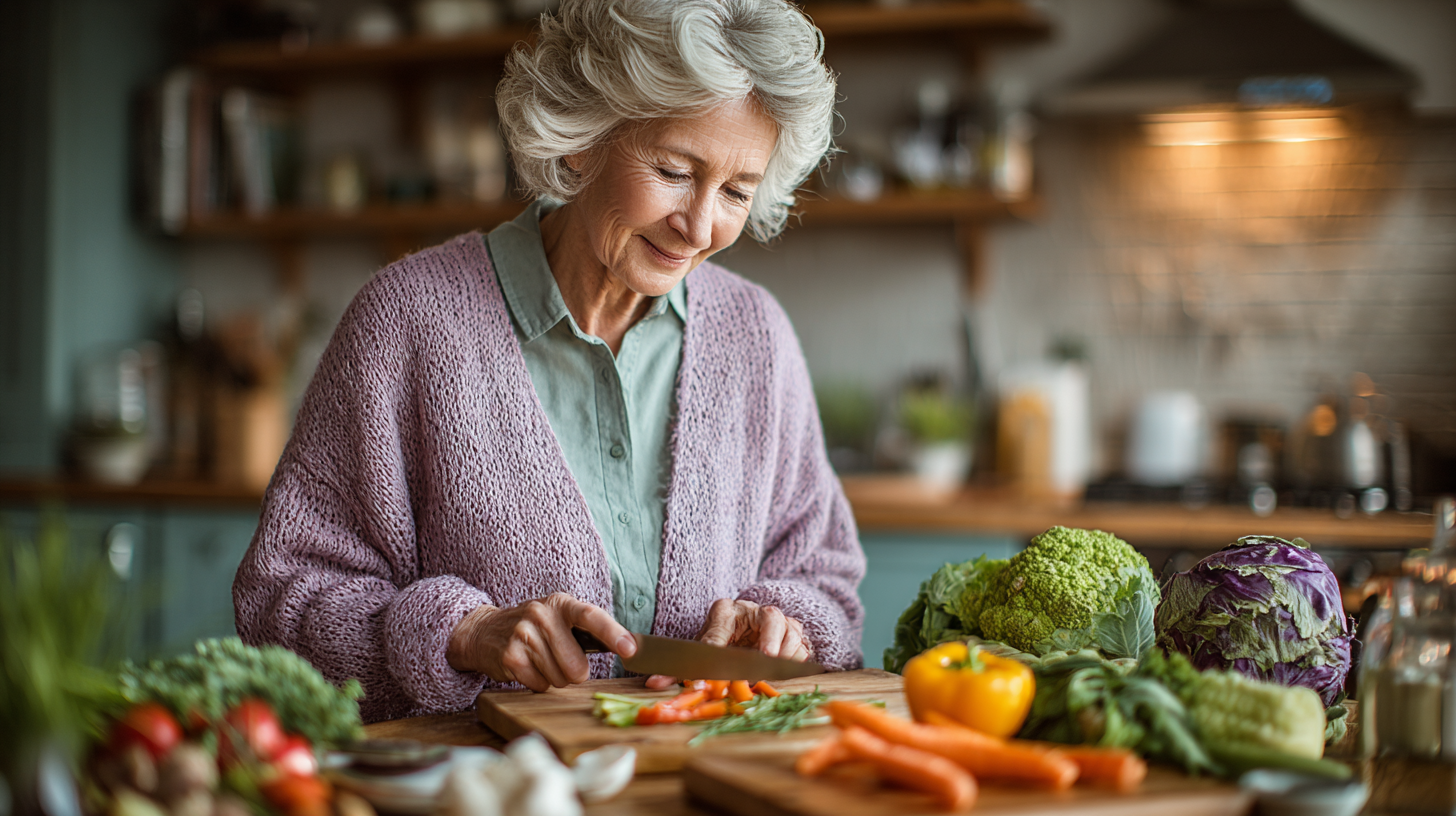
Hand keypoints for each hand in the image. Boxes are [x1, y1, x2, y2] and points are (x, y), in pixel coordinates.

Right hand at [447, 593, 634, 691]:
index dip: (613, 633)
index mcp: (561, 604)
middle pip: (578, 666)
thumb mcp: (558, 618)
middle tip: (557, 658)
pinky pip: (540, 686)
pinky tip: (527, 667)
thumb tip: (629, 646)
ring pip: (560, 679)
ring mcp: (523, 635)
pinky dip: (537, 683)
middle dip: (573, 672)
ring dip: (553, 677)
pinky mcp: (510, 657)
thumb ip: (587, 630)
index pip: (591, 616)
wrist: (484, 631)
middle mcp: (541, 615)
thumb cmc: (534, 628)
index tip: (631, 649)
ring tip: (539, 660)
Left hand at [644, 598, 811, 689]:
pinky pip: (803, 645)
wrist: (745, 634)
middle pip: (770, 617)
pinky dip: (797, 661)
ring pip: (790, 630)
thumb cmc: (720, 644)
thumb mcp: (701, 653)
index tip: (718, 664)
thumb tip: (653, 684)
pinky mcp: (795, 633)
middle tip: (767, 659)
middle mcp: (754, 611)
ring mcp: (778, 620)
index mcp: (725, 611)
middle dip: (771, 639)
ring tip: (774, 672)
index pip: (721, 626)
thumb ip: (681, 669)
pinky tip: (786, 673)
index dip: (719, 645)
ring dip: (786, 654)